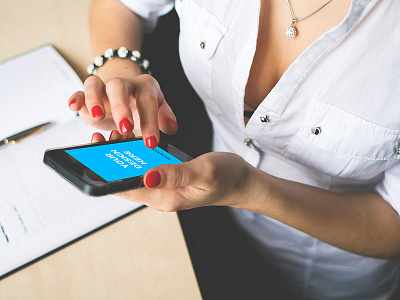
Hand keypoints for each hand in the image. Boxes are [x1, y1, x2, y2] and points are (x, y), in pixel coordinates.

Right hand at [69, 74, 177, 147]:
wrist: (126, 93)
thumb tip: (172, 128)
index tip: (151, 143)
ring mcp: (103, 88)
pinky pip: (79, 91)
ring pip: (95, 84)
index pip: (147, 102)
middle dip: (121, 108)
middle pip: (119, 88)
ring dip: (94, 99)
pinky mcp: (87, 95)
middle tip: (125, 128)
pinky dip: (76, 97)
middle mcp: (124, 84)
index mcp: (145, 87)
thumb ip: (164, 117)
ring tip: (97, 116)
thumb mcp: (158, 109)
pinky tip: (74, 106)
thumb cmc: (142, 104)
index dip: (150, 122)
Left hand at [91, 131, 254, 211]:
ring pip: (136, 175)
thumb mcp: (203, 171)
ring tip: (116, 136)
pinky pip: (147, 170)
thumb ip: (175, 174)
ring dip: (124, 158)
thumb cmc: (227, 177)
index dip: (108, 173)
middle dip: (111, 162)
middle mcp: (162, 196)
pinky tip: (135, 143)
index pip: (128, 188)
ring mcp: (165, 189)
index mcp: (167, 198)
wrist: (243, 182)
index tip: (96, 153)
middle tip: (105, 137)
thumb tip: (146, 176)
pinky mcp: (169, 181)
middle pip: (127, 182)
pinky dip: (138, 157)